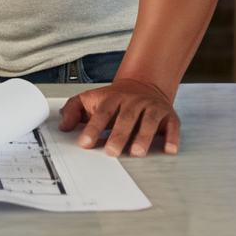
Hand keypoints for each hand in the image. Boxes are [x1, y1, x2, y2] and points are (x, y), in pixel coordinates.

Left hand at [58, 78, 179, 157]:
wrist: (144, 83)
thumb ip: (74, 110)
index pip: (102, 113)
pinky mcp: (169, 116)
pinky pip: (172, 127)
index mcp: (113, 99)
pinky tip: (169, 150)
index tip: (85, 143)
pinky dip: (172, 138)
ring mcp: (152, 108)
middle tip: (112, 152)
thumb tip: (62, 125)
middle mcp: (134, 102)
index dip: (93, 128)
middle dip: (119, 135)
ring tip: (137, 152)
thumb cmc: (115, 99)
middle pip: (126, 118)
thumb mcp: (91, 99)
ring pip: (149, 122)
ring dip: (144, 137)